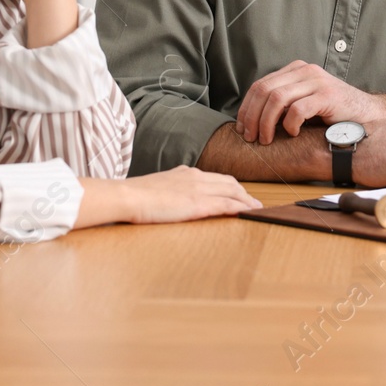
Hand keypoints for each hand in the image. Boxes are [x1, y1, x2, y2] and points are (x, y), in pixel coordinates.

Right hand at [77, 166, 260, 225]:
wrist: (128, 196)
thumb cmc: (135, 196)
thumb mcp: (157, 189)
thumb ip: (170, 191)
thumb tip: (174, 198)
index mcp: (185, 173)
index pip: (215, 178)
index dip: (230, 187)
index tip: (239, 195)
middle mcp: (196, 176)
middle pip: (229, 182)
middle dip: (244, 193)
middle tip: (254, 204)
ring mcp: (198, 188)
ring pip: (233, 191)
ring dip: (247, 201)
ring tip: (258, 209)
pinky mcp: (198, 203)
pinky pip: (227, 204)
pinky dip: (242, 207)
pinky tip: (250, 212)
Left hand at [235, 60, 385, 143]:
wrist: (369, 115)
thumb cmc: (334, 114)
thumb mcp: (305, 103)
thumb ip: (284, 104)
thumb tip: (252, 120)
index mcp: (296, 70)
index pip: (260, 85)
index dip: (246, 108)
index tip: (242, 128)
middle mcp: (305, 71)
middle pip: (264, 91)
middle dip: (252, 117)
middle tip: (250, 138)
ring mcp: (317, 81)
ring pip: (277, 99)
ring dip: (266, 123)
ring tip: (266, 139)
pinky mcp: (327, 96)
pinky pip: (297, 109)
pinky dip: (289, 125)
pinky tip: (292, 134)